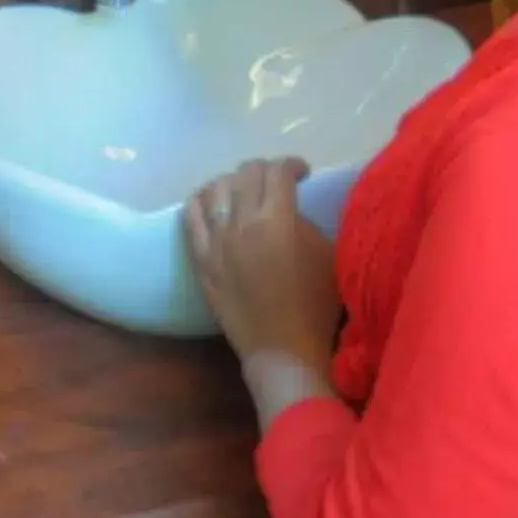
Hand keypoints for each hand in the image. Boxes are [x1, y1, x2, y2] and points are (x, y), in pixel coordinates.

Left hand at [185, 159, 342, 372]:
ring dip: (233, 181)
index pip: (278, 171)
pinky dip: (200, 200)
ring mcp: (217, 242)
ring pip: (216, 188)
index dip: (292, 164)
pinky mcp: (202, 260)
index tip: (302, 173)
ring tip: (245, 190)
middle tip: (277, 181)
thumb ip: (304, 221)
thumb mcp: (325, 255)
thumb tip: (289, 206)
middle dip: (265, 169)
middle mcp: (242, 223)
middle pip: (247, 173)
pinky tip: (210, 199)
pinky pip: (191, 217)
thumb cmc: (315, 307)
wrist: (284, 353)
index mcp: (278, 220)